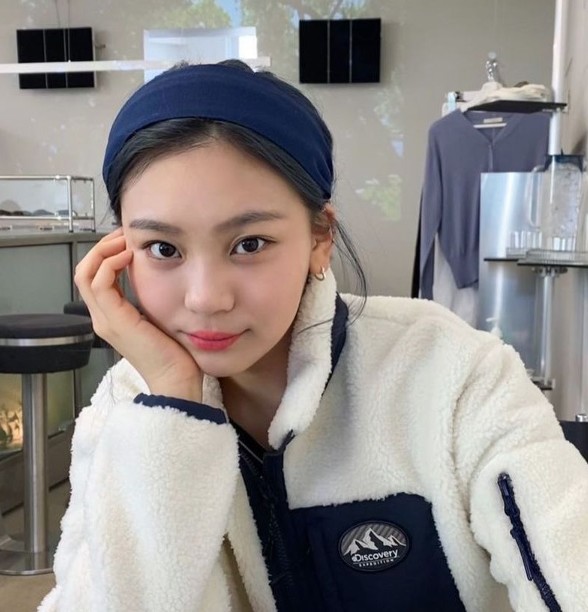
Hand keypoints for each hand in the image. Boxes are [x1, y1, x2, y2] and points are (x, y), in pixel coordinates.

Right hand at [74, 229, 202, 401]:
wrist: (177, 380)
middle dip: (102, 246)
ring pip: (86, 273)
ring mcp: (106, 320)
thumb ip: (150, 298)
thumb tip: (156, 272)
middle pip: (84, 271)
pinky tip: (130, 256)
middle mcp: (102, 318)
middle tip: (124, 234)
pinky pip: (100, 283)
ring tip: (125, 240)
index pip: (94, 276)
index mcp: (112, 317)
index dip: (106, 253)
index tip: (128, 240)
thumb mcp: (159, 317)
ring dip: (104, 250)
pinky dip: (110, 264)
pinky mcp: (115, 321)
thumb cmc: (175, 352)